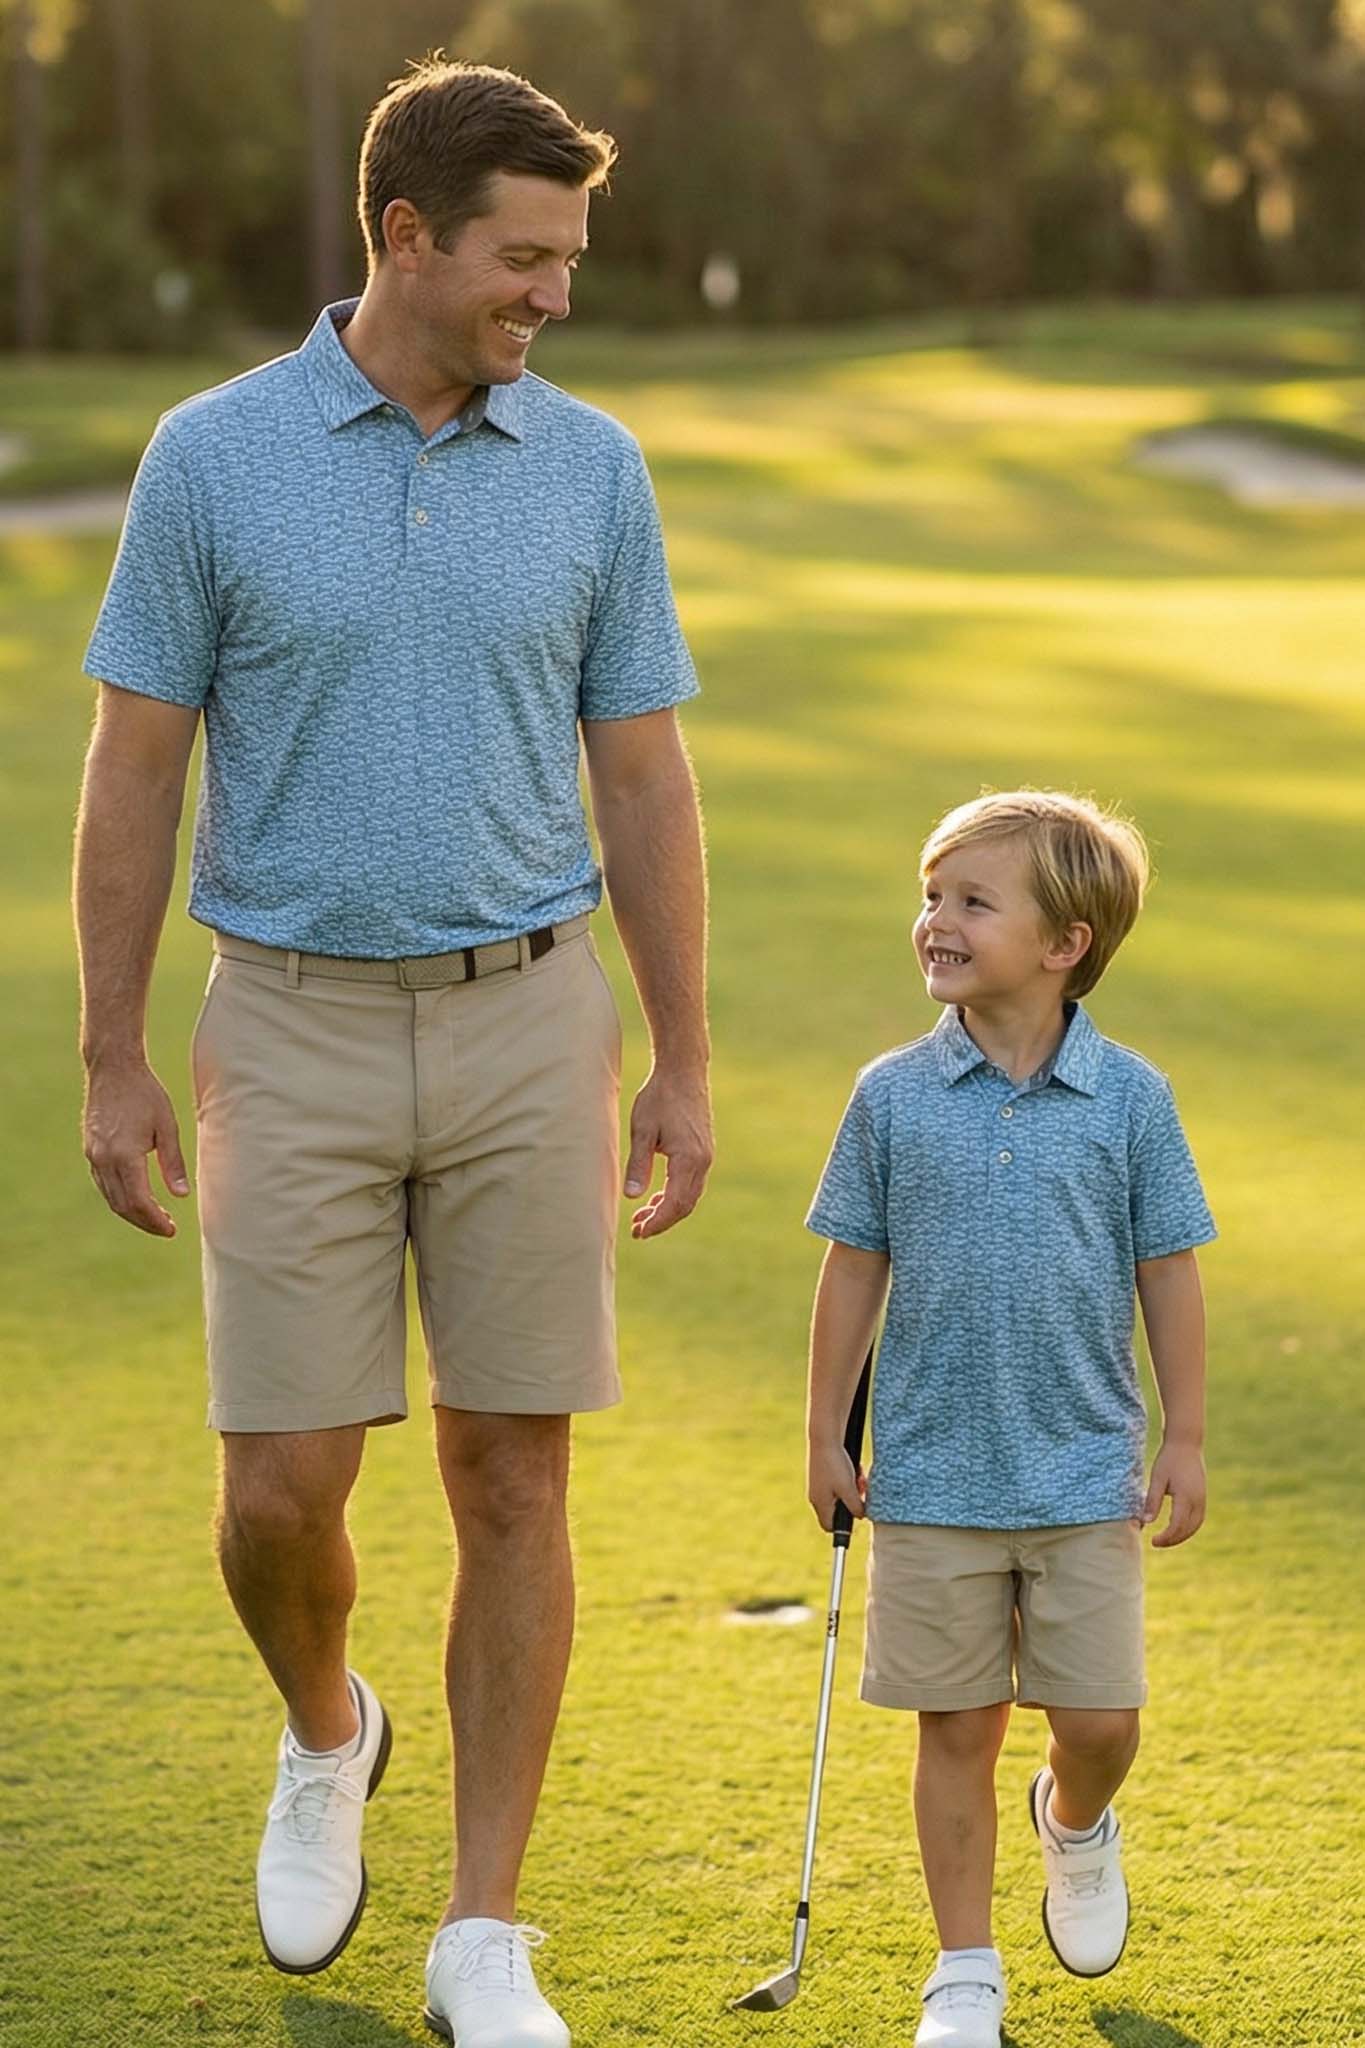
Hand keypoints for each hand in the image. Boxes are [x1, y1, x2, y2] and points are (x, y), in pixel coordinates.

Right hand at [83, 1058, 189, 1237]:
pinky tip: (137, 1196)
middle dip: (145, 1222)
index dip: (155, 1220)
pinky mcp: (90, 1150)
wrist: (113, 1069)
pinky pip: (104, 1183)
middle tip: (167, 1228)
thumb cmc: (145, 1094)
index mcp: (125, 1155)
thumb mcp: (167, 1126)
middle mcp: (104, 1159)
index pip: (139, 1201)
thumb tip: (182, 1195)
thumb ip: (173, 1162)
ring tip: (156, 1216)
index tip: (172, 1230)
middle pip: (122, 1206)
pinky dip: (120, 1196)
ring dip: (132, 1212)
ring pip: (111, 1197)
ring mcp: (94, 1156)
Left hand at [623, 1063, 712, 1239]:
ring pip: (689, 1196)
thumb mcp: (642, 1130)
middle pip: (685, 1205)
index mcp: (689, 1159)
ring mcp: (706, 1157)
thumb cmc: (660, 1097)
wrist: (683, 1072)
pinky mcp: (703, 1151)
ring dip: (667, 1210)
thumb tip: (631, 1197)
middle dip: (661, 1221)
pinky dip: (674, 1195)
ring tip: (642, 1217)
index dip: (657, 1223)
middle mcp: (703, 1161)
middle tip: (636, 1230)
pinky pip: (691, 1183)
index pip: (675, 1204)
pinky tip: (657, 1197)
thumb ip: (638, 1165)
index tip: (638, 1232)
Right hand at [807, 1438, 865, 1531]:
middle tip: (861, 1490)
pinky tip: (856, 1468)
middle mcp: (817, 1495)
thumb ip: (855, 1507)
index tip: (857, 1514)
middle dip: (853, 1502)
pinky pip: (839, 1482)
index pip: (829, 1526)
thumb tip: (861, 1516)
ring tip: (860, 1477)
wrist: (825, 1436)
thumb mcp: (848, 1488)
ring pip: (841, 1494)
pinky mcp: (823, 1472)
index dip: (844, 1525)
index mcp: (820, 1503)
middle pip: (838, 1509)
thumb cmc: (835, 1463)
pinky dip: (850, 1478)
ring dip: (854, 1488)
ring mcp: (819, 1483)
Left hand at [1142, 1439, 1205, 1546]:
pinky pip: (1198, 1518)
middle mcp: (1197, 1501)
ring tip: (1166, 1539)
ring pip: (1195, 1526)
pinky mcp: (1203, 1496)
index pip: (1177, 1526)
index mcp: (1186, 1497)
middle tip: (1156, 1543)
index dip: (1165, 1537)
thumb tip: (1146, 1522)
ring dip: (1182, 1535)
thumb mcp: (1157, 1478)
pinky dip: (1188, 1527)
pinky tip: (1176, 1528)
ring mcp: (1202, 1499)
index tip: (1152, 1541)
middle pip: (1188, 1530)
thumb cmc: (1168, 1459)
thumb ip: (1152, 1500)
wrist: (1186, 1443)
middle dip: (1173, 1540)